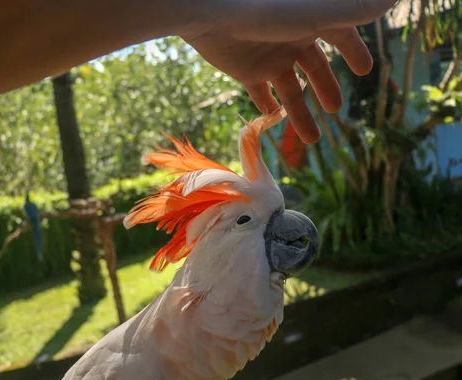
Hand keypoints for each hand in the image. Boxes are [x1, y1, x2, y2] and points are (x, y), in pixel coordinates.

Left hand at [181, 0, 397, 143]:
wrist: (214, 13)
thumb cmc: (270, 8)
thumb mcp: (320, 12)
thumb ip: (354, 11)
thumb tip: (391, 1)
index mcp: (312, 20)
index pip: (341, 35)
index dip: (354, 51)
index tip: (364, 70)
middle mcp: (292, 38)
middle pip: (315, 68)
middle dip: (326, 88)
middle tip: (336, 109)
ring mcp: (268, 56)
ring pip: (291, 89)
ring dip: (301, 113)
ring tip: (311, 139)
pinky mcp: (246, 70)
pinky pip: (259, 93)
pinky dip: (267, 108)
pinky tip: (274, 121)